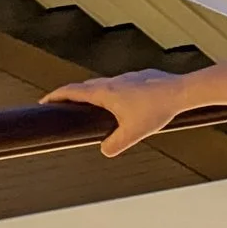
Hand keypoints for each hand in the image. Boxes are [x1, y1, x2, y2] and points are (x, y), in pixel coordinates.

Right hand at [40, 68, 188, 157]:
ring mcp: (128, 77)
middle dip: (72, 95)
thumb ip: (114, 144)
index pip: (72, 91)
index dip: (56, 96)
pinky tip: (125, 102)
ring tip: (93, 106)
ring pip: (105, 84)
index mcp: (105, 92)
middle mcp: (113, 81)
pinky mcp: (142, 76)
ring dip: (94, 93)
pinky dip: (115, 92)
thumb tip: (104, 151)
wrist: (182, 90)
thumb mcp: (133, 133)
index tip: (44, 101)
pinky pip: (122, 84)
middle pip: (86, 86)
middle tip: (63, 104)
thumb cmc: (156, 110)